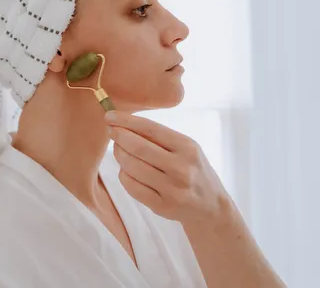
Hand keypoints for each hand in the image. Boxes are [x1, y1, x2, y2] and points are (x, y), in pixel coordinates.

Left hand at [105, 111, 230, 224]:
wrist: (212, 206)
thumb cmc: (193, 170)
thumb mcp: (185, 148)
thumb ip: (159, 137)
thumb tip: (123, 123)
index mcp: (187, 147)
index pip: (150, 128)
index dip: (126, 121)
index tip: (109, 116)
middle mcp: (181, 168)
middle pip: (137, 147)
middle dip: (118, 136)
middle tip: (111, 132)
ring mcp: (172, 189)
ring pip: (131, 167)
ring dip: (119, 155)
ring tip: (119, 150)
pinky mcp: (162, 206)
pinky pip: (131, 187)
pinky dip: (123, 175)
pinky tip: (127, 171)